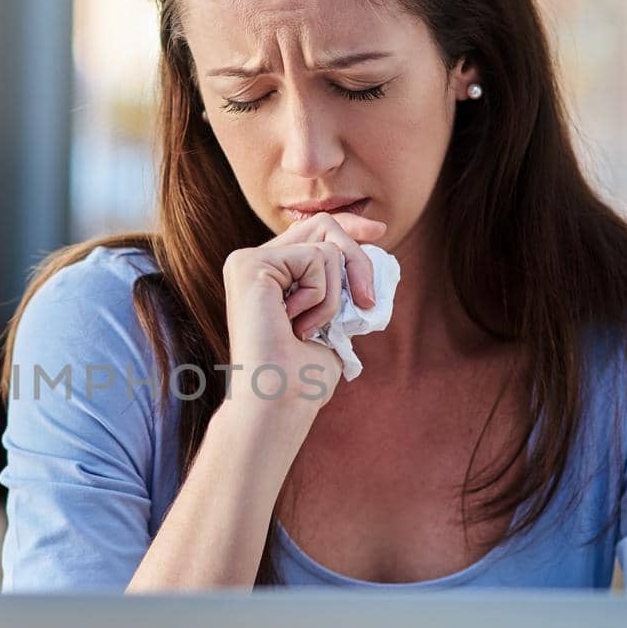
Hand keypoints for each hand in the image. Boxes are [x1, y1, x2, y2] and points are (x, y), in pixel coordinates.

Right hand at [219, 210, 386, 415]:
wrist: (279, 402)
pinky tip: (298, 325)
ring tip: (311, 329)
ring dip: (335, 295)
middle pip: (322, 226)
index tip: (379, 233)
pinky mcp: (252, 265)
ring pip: (325, 246)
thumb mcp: (330, 323)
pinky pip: (316, 259)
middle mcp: (250, 263)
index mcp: (265, 275)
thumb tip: (370, 258)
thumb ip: (339, 288)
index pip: (312, 231)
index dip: (348, 228)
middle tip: (367, 300)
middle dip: (357, 259)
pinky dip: (322, 297)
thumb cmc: (301, 377)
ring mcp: (247, 261)